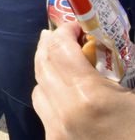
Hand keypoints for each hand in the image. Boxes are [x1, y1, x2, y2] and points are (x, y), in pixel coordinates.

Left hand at [33, 21, 134, 138]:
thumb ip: (117, 69)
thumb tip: (103, 44)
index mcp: (88, 95)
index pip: (61, 49)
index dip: (64, 31)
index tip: (76, 26)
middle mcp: (64, 110)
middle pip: (44, 64)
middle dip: (49, 45)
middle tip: (58, 34)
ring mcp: (56, 129)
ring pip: (38, 86)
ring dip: (46, 68)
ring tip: (58, 59)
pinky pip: (43, 111)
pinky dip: (49, 93)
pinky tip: (62, 91)